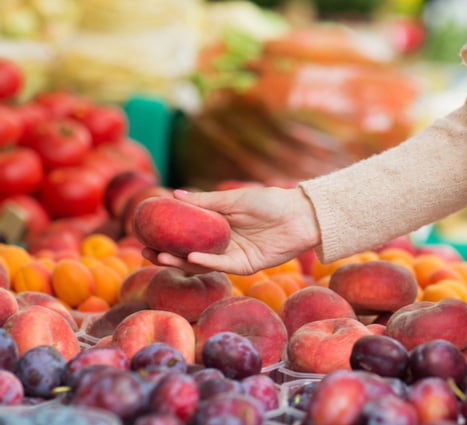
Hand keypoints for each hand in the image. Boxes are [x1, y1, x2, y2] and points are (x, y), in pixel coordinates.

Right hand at [142, 187, 320, 274]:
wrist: (300, 215)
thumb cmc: (270, 202)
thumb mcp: (233, 199)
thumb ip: (206, 201)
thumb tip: (175, 194)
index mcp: (218, 225)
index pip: (186, 233)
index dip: (165, 234)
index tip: (144, 232)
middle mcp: (222, 243)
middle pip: (188, 251)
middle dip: (165, 253)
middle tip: (145, 250)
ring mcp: (232, 256)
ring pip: (201, 262)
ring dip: (180, 260)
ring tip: (160, 255)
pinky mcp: (245, 266)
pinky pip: (222, 266)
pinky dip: (206, 262)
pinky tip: (190, 257)